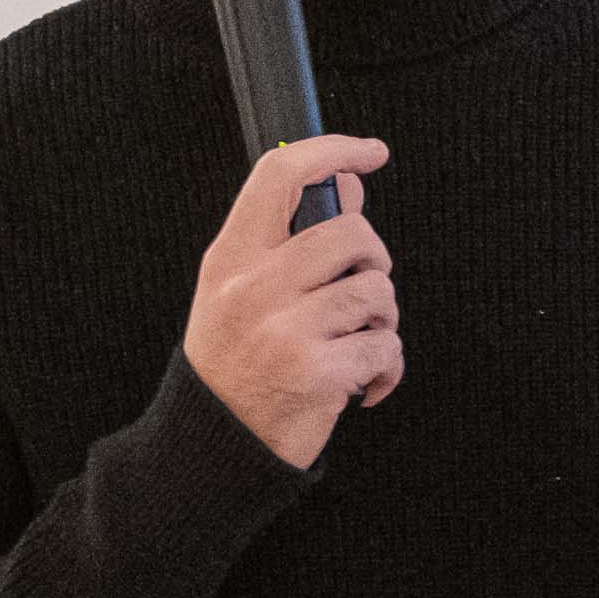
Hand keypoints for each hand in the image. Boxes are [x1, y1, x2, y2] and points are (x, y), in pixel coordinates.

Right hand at [183, 132, 399, 467]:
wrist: (211, 447)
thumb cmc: (231, 364)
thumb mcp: (238, 291)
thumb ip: (288, 237)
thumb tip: (348, 182)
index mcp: (230, 259)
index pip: (280, 176)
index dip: (333, 150)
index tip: (370, 152)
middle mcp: (253, 288)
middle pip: (352, 232)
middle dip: (374, 259)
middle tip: (360, 289)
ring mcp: (285, 331)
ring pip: (377, 290)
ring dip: (382, 318)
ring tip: (356, 341)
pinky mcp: (317, 374)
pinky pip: (386, 347)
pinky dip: (387, 367)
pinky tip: (363, 382)